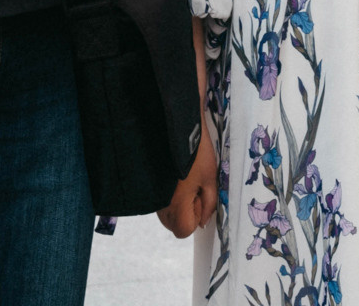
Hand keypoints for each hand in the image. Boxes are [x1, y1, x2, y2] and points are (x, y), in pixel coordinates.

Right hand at [157, 114, 217, 237]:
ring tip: (186, 180)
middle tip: (194, 187)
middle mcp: (160, 205)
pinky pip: (161, 202)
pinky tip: (177, 177)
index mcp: (176, 205)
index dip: (196, 218)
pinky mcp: (149, 188)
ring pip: (167, 214)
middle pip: (174, 225)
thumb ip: (209, 202)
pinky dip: (170, 195)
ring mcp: (153, 197)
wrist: (174, 129)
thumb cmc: (196, 153)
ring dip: (179, 204)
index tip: (200, 197)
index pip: (184, 231)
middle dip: (187, 212)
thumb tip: (204, 221)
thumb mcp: (209, 177)